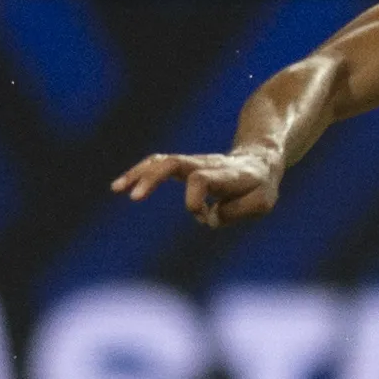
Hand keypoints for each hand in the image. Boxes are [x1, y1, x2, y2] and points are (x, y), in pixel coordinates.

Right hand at [112, 146, 283, 225]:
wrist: (260, 159)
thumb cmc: (261, 185)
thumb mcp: (262, 203)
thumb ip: (236, 212)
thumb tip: (208, 218)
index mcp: (226, 174)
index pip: (201, 179)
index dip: (195, 200)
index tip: (203, 217)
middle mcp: (206, 164)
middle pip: (174, 163)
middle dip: (152, 178)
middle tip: (134, 197)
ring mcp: (193, 163)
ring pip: (161, 161)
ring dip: (138, 174)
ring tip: (117, 188)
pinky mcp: (184, 166)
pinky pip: (157, 165)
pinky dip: (138, 174)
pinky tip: (119, 186)